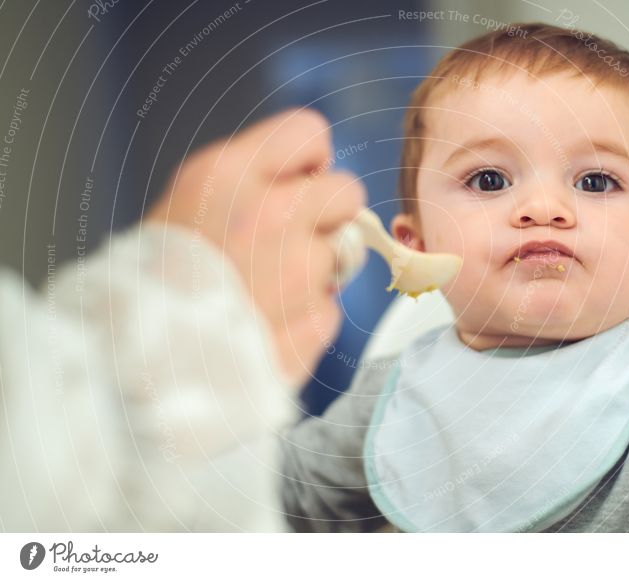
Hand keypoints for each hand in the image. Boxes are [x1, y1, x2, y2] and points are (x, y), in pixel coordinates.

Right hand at [147, 108, 365, 385]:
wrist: (131, 363)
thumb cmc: (154, 279)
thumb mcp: (187, 203)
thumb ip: (249, 182)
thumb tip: (310, 179)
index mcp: (228, 175)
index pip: (309, 132)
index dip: (310, 160)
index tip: (301, 182)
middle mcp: (271, 215)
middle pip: (347, 191)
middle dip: (329, 214)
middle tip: (294, 239)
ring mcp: (298, 272)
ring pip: (344, 254)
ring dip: (317, 271)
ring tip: (268, 292)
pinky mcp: (312, 322)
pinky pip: (330, 309)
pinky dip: (307, 318)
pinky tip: (268, 328)